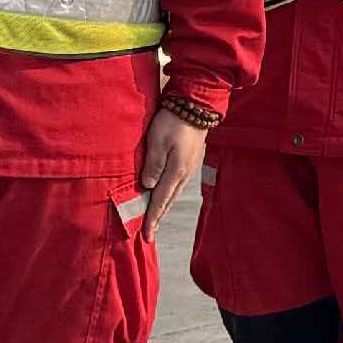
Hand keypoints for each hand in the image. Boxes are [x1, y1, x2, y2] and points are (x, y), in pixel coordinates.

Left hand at [139, 106, 209, 226]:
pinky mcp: (189, 161)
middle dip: (158, 218)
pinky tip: (165, 196)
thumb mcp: (157, 142)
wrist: (196, 107)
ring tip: (155, 219)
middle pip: (168, 201)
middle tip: (149, 234)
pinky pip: (177, 185)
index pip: (160, 200)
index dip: (152, 218)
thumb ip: (152, 165)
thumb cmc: (173, 122)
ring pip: (173, 194)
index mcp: (176, 172)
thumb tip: (148, 186)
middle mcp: (184, 174)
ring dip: (163, 208)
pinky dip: (169, 195)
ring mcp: (188, 168)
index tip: (146, 235)